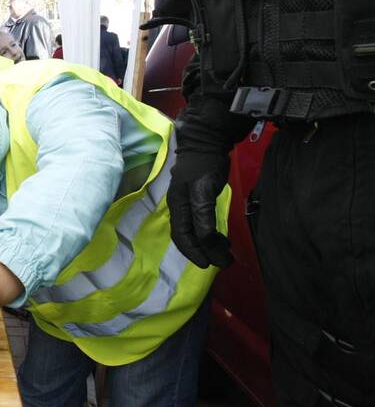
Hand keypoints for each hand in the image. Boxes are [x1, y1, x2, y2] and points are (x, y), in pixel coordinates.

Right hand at [166, 151, 231, 267]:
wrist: (206, 141)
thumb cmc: (204, 165)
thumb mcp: (204, 189)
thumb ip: (203, 214)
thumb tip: (205, 239)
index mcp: (178, 207)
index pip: (182, 236)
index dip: (194, 252)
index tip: (210, 265)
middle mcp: (179, 208)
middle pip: (188, 237)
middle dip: (204, 251)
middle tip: (224, 262)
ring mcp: (187, 203)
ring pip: (195, 231)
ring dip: (210, 244)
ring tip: (227, 252)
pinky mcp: (197, 199)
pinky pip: (201, 223)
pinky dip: (211, 234)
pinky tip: (223, 238)